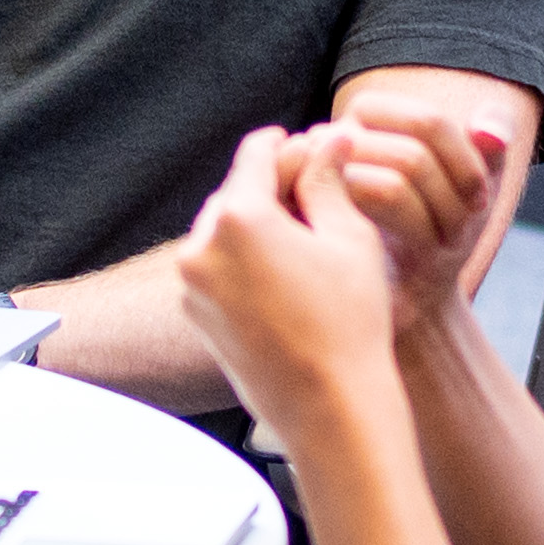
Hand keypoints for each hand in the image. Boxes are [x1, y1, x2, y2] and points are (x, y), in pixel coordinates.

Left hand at [173, 126, 411, 456]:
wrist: (329, 407)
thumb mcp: (350, 238)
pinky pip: (217, 270)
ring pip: (222, 234)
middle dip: (269, 189)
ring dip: (255, 227)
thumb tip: (330, 137)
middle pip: (234, 194)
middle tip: (308, 191)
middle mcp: (202, 247)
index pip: (255, 155)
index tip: (298, 142)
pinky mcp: (196, 315)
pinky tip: (284, 277)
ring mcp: (193, 285)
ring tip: (301, 239)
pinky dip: (243, 263)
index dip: (283, 144)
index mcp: (239, 217)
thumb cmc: (349, 323)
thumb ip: (329, 180)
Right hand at [324, 115, 511, 351]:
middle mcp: (334, 139)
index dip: (467, 164)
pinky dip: (421, 233)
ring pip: (398, 184)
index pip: (429, 122)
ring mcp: (317, 179)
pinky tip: (428, 254)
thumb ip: (490, 147)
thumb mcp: (476, 184)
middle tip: (463, 232)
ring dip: (441, 219)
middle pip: (415, 156)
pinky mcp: (316, 218)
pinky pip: (378, 207)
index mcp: (368, 116)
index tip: (479, 199)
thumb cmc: (439, 229)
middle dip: (455, 200)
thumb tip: (489, 133)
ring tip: (447, 243)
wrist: (408, 293)